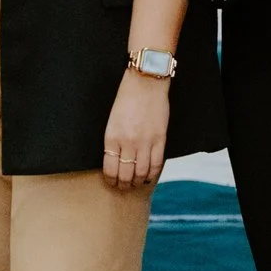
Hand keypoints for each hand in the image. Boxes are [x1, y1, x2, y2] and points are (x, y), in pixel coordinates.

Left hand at [103, 70, 169, 188]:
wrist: (145, 83)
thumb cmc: (126, 98)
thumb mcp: (112, 120)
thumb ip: (114, 140)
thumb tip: (115, 159)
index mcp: (111, 137)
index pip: (110, 168)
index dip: (111, 180)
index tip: (112, 182)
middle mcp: (127, 142)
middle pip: (125, 174)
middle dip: (124, 184)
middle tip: (123, 187)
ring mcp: (145, 142)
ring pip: (141, 173)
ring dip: (138, 182)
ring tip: (136, 183)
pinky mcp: (160, 139)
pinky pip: (157, 164)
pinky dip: (152, 174)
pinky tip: (149, 177)